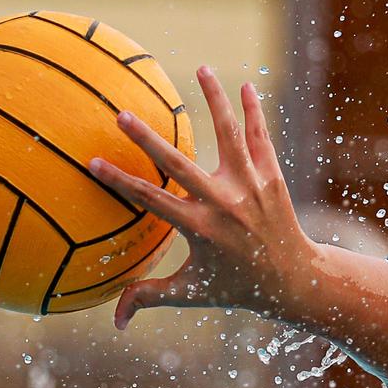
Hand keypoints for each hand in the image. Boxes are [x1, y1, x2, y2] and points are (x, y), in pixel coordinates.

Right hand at [87, 68, 316, 329]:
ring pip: (229, 135)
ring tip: (201, 68)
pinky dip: (253, 112)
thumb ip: (150, 296)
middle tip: (123, 113)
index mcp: (200, 229)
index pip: (151, 200)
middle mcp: (225, 204)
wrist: (295, 281)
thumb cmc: (238, 288)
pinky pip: (260, 138)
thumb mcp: (193, 293)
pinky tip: (244, 86)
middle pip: (179, 164)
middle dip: (148, 139)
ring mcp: (250, 186)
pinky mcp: (271, 177)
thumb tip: (113, 320)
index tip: (92, 162)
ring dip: (215, 100)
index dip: (120, 182)